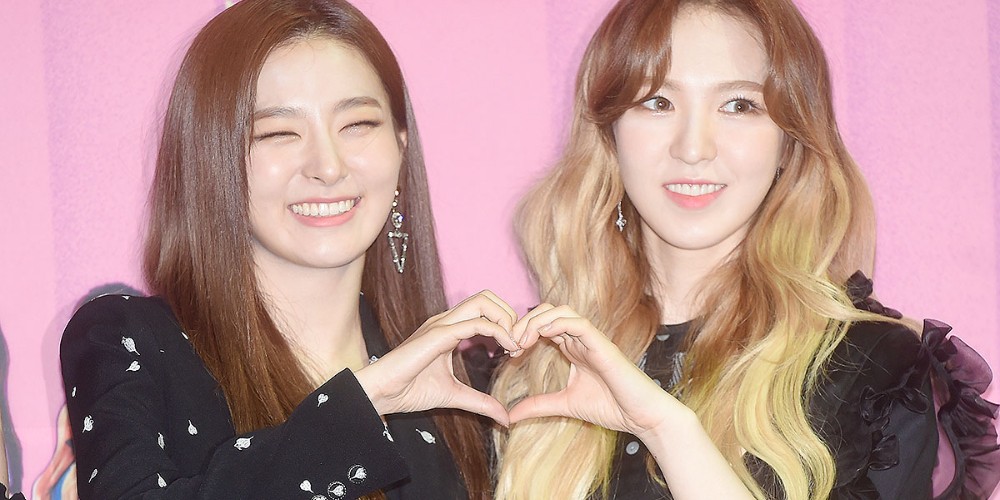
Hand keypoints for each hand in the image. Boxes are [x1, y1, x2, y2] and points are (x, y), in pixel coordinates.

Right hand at [355, 290, 520, 425]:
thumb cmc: (409, 390)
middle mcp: (445, 320)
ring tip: (514, 345)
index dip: (506, 324)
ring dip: (506, 319)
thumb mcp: (454, 396)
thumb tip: (504, 418)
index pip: (484, 309)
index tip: (516, 350)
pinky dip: (497, 331)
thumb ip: (480, 403)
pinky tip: (507, 349)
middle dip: (510, 315)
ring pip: (483, 301)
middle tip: (519, 343)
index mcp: (448, 328)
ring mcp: (440, 324)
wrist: (380, 394)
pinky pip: (474, 323)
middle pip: (487, 297)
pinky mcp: (437, 334)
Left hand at [509, 304, 684, 437]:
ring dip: (537, 320)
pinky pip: (578, 323)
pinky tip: (542, 335)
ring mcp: (593, 339)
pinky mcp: (603, 345)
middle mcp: (581, 339)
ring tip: (522, 340)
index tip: (509, 351)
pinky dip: (557, 324)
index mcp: (574, 348)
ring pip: (561, 311)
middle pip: (548, 312)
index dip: (523, 332)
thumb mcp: (565, 405)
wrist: (641, 417)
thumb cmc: (612, 408)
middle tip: (510, 343)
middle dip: (525, 322)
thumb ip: (539, 406)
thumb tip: (510, 415)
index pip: (543, 326)